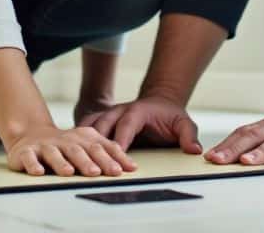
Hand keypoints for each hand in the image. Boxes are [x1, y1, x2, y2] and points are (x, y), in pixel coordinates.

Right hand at [4, 125, 137, 176]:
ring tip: (69, 172)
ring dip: (62, 163)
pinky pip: (29, 157)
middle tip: (99, 172)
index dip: (112, 157)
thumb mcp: (87, 146)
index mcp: (83, 138)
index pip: (101, 147)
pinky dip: (33, 164)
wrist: (31, 135)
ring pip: (55, 153)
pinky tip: (38, 172)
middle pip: (80, 150)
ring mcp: (46, 145)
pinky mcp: (27, 151)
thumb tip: (132, 166)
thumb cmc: (65, 145)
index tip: (124, 170)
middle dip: (90, 161)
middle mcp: (66, 140)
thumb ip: (108, 154)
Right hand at [79, 94, 201, 153]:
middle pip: (103, 125)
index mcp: (137, 111)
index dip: (120, 141)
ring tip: (73, 157)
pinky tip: (69, 152)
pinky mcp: (101, 120)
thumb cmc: (170, 116)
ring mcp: (108, 114)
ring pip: (89, 125)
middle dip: (97, 143)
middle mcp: (118, 110)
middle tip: (91, 162)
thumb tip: (194, 150)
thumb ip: (188, 136)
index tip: (115, 157)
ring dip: (81, 140)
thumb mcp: (184, 123)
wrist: (160, 102)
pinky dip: (77, 138)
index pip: (126, 125)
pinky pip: (85, 127)